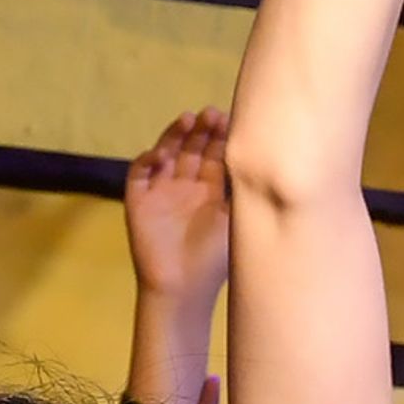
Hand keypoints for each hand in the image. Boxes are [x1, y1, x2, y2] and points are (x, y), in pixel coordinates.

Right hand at [124, 107, 232, 298]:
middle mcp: (185, 187)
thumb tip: (266, 159)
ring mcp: (161, 192)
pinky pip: (139, 173)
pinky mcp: (138, 201)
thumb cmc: (212, 262)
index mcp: (210, 192)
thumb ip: (243, 192)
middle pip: (191, 148)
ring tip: (187, 120)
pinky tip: (162, 154)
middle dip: (201, 130)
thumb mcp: (235, 222)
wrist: (182, 289)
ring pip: (166, 153)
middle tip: (211, 114)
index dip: (221, 136)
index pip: (215, 154)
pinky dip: (148, 160)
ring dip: (174, 136)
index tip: (232, 120)